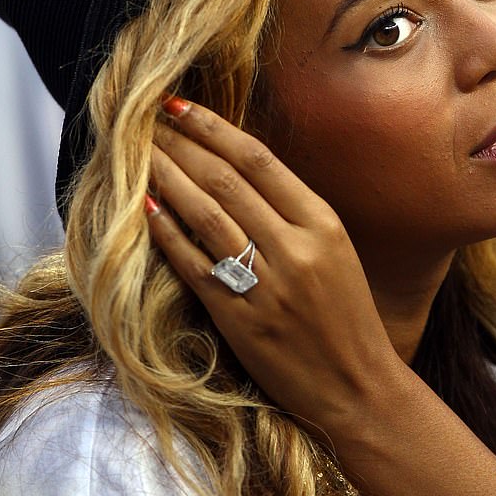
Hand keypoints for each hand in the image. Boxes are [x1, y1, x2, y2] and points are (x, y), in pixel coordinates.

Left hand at [148, 98, 398, 434]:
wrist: (358, 388)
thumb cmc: (345, 315)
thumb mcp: (334, 248)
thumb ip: (291, 210)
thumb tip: (234, 168)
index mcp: (322, 222)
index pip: (257, 159)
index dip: (212, 128)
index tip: (179, 106)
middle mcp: (296, 247)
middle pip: (225, 180)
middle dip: (180, 144)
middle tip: (145, 122)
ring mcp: (269, 286)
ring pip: (206, 216)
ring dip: (166, 178)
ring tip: (137, 154)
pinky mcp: (242, 322)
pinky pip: (195, 266)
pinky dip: (167, 234)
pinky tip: (144, 208)